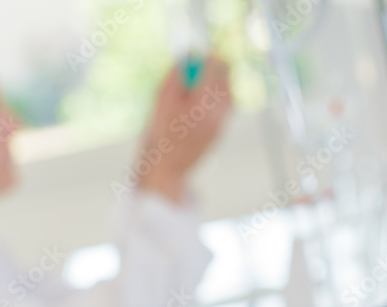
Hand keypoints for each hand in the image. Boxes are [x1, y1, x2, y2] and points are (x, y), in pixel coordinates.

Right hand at [136, 56, 231, 201]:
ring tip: (195, 90)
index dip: (206, 56)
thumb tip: (184, 58)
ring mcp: (223, 122)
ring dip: (216, 83)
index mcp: (202, 103)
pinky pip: (226, 105)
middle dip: (213, 67)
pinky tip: (198, 106)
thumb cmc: (158, 137)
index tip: (195, 55)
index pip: (216, 65)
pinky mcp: (222, 130)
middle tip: (195, 69)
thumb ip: (174, 78)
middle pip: (227, 75)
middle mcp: (218, 111)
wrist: (165, 170)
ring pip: (228, 90)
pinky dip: (216, 99)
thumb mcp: (160, 104)